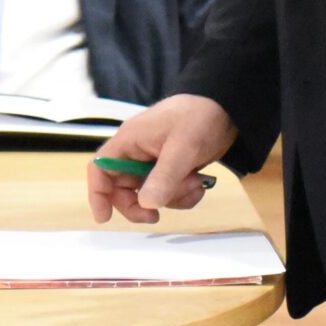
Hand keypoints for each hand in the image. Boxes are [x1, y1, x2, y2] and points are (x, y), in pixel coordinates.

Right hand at [87, 95, 237, 223]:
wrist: (227, 107)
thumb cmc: (199, 118)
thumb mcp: (183, 149)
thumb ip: (164, 177)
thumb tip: (146, 204)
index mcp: (130, 140)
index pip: (100, 167)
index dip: (98, 193)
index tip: (104, 218)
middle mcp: (137, 152)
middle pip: (124, 189)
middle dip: (142, 203)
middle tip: (157, 215)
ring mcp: (155, 161)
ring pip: (151, 194)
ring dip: (173, 197)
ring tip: (196, 183)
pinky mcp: (173, 168)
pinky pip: (169, 192)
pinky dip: (184, 195)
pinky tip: (201, 184)